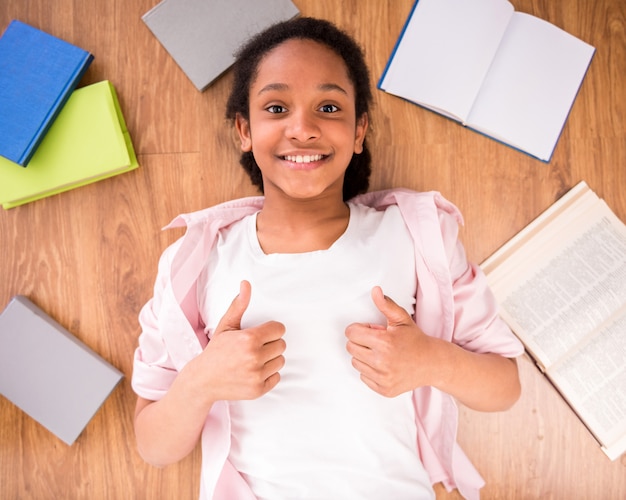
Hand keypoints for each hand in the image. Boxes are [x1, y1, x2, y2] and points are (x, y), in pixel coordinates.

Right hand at [189, 280, 285, 402]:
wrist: (203, 380)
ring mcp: (257, 375)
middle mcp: (254, 357)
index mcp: (249, 339)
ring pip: (281, 361)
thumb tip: (246, 284)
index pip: (279, 329)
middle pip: (282, 345)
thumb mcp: (226, 326)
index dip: (270, 331)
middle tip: (254, 348)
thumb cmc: (216, 351)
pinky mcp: (258, 390)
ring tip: (253, 359)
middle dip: (270, 344)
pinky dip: (268, 374)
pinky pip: (277, 377)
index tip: (260, 334)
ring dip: (270, 359)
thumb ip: (239, 305)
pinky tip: (253, 371)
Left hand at [345, 286, 436, 396]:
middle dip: (360, 342)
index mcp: (384, 342)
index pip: (351, 333)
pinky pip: (363, 377)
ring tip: (381, 353)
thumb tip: (375, 290)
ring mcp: (383, 378)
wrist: (432, 363)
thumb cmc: (414, 339)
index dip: (359, 329)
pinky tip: (384, 365)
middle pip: (350, 348)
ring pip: (355, 363)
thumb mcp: (401, 319)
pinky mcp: (384, 389)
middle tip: (377, 341)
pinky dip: (370, 370)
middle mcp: (382, 362)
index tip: (371, 330)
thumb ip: (386, 304)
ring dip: (364, 356)